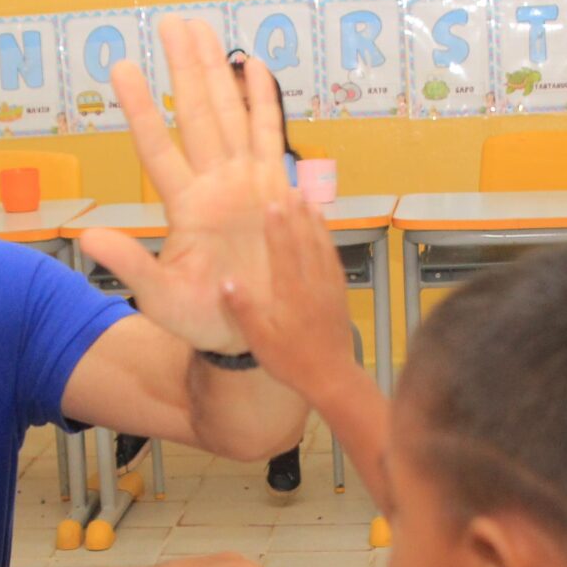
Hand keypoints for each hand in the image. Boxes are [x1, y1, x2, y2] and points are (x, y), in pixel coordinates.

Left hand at [81, 18, 294, 353]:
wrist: (255, 335)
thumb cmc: (207, 320)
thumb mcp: (162, 300)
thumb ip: (130, 266)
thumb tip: (89, 239)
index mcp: (186, 208)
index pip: (157, 146)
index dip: (142, 108)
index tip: (122, 68)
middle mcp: (213, 186)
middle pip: (196, 115)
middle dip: (184, 68)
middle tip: (173, 22)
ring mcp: (245, 184)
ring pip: (229, 115)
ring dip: (217, 72)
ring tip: (204, 31)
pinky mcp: (274, 191)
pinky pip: (269, 137)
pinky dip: (264, 102)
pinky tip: (255, 69)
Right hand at [219, 186, 358, 401]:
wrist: (332, 378)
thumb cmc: (292, 362)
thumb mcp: (260, 341)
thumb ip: (244, 311)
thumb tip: (227, 281)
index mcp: (290, 295)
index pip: (283, 252)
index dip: (277, 227)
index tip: (271, 203)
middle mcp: (312, 285)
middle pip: (304, 242)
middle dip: (296, 214)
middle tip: (290, 189)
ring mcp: (329, 288)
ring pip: (322, 246)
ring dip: (314, 221)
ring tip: (307, 198)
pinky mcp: (339, 294)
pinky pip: (333, 259)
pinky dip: (328, 240)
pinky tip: (324, 229)